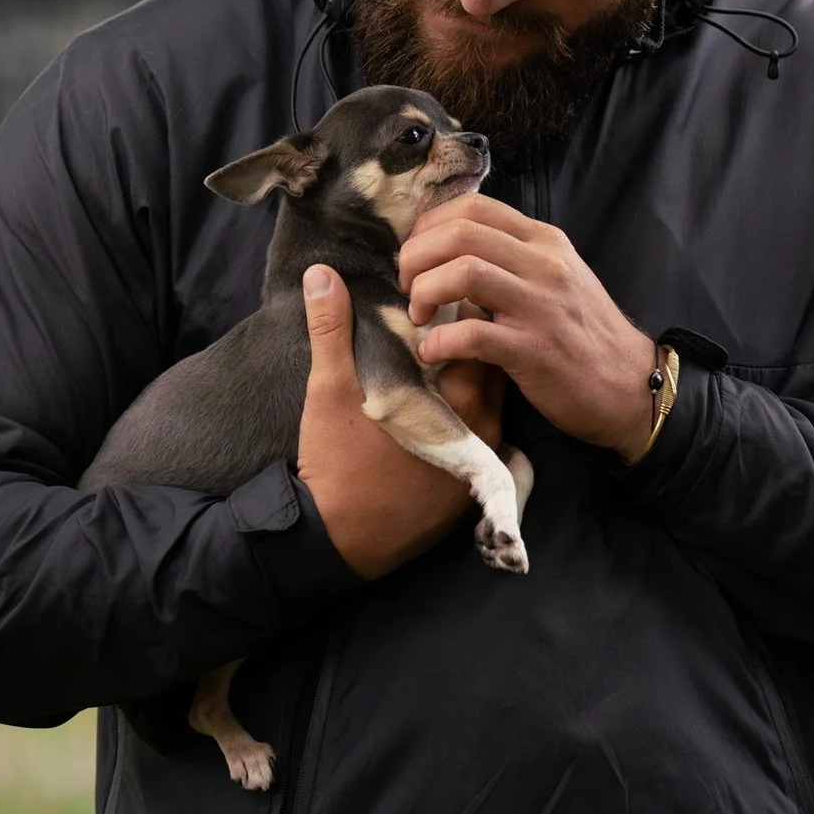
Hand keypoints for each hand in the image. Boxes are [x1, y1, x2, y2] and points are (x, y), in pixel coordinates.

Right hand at [296, 264, 503, 578]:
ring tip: (432, 359)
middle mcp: (485, 429)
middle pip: (491, 364)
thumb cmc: (336, 464)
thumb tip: (321, 272)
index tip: (432, 296)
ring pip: (490, 399)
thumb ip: (331, 328)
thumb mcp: (328, 390)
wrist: (338, 541)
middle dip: (467, 339)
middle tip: (432, 321)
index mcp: (459, 401)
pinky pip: (483, 433)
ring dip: (468, 376)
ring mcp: (482, 460)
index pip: (481, 334)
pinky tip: (435, 404)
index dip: (458, 308)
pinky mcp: (472, 485)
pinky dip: (466, 412)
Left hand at [399, 195, 657, 458]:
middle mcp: (544, 264)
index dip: (428, 226)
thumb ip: (511, 259)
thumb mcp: (555, 279)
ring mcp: (540, 306)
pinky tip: (432, 352)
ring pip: (463, 273)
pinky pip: (472, 334)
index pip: (472, 207)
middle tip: (407, 287)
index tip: (415, 255)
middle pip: (459, 234)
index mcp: (544, 241)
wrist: (632, 386)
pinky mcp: (534, 350)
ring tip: (418, 316)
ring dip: (424, 292)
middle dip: (416, 257)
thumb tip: (448, 252)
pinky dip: (439, 341)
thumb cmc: (583, 335)